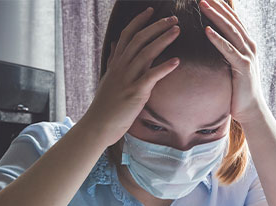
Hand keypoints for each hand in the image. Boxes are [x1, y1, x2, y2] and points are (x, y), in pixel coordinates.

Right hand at [82, 7, 180, 143]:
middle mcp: (121, 67)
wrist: (98, 125)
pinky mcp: (135, 92)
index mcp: (116, 63)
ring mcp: (128, 79)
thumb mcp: (108, 78)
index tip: (151, 10)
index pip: (127, 35)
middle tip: (173, 18)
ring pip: (146, 53)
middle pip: (139, 39)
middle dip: (157, 26)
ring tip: (177, 31)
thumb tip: (113, 45)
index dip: (139, 21)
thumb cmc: (106, 105)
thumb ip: (113, 61)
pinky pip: (151, 76)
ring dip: (163, 40)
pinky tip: (177, 61)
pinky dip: (164, 67)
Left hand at [200, 0, 267, 126]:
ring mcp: (248, 56)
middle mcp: (249, 46)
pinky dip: (217, 39)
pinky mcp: (243, 67)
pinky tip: (206, 30)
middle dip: (217, 6)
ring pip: (230, 30)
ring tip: (203, 5)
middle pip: (232, 20)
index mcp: (246, 44)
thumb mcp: (233, 66)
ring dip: (216, 17)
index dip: (221, 7)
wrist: (251, 110)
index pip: (233, 20)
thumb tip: (213, 43)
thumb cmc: (239, 90)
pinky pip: (228, 50)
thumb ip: (227, 52)